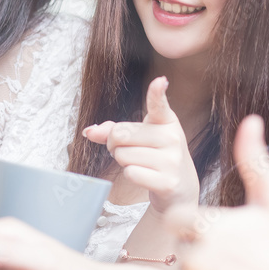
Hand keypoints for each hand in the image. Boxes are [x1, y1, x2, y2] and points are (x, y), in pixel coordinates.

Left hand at [83, 76, 199, 213]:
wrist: (181, 188)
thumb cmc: (155, 156)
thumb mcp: (140, 137)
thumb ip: (113, 130)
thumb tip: (88, 132)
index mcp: (167, 120)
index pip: (159, 104)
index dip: (157, 92)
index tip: (160, 81)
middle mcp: (172, 137)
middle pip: (120, 134)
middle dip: (115, 144)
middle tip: (130, 150)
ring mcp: (172, 160)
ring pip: (122, 155)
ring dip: (123, 161)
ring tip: (141, 164)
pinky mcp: (167, 181)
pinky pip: (131, 172)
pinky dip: (131, 175)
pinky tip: (146, 176)